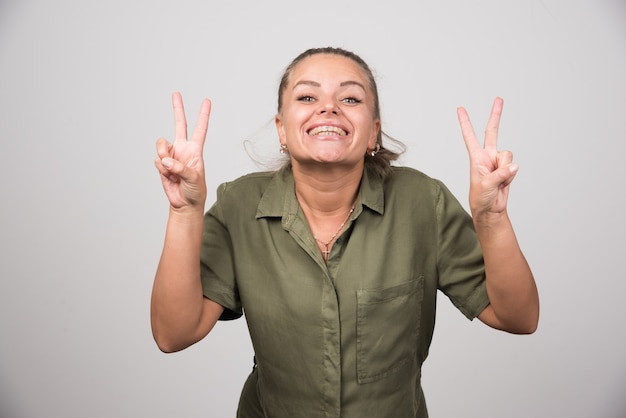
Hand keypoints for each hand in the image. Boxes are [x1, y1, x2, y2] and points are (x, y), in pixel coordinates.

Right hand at [155, 92, 210, 209]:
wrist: (184, 203)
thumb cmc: (195, 191)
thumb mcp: (194, 179)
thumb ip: (180, 168)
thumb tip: (166, 160)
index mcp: (196, 150)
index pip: (200, 129)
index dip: (203, 115)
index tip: (207, 101)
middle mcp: (183, 149)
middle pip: (180, 124)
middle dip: (177, 108)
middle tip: (176, 93)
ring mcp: (171, 155)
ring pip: (161, 145)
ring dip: (163, 156)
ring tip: (171, 170)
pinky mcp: (162, 163)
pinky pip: (157, 160)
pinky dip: (162, 169)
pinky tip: (168, 176)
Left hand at [457, 97, 517, 218]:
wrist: (491, 209)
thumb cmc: (481, 197)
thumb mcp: (485, 185)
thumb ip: (500, 174)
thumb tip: (514, 165)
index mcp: (476, 157)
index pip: (469, 136)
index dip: (465, 123)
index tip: (460, 108)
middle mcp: (487, 156)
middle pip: (492, 131)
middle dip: (496, 115)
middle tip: (499, 98)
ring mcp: (498, 161)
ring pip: (508, 155)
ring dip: (505, 170)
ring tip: (497, 180)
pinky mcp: (508, 168)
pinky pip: (514, 166)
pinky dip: (510, 175)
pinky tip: (504, 182)